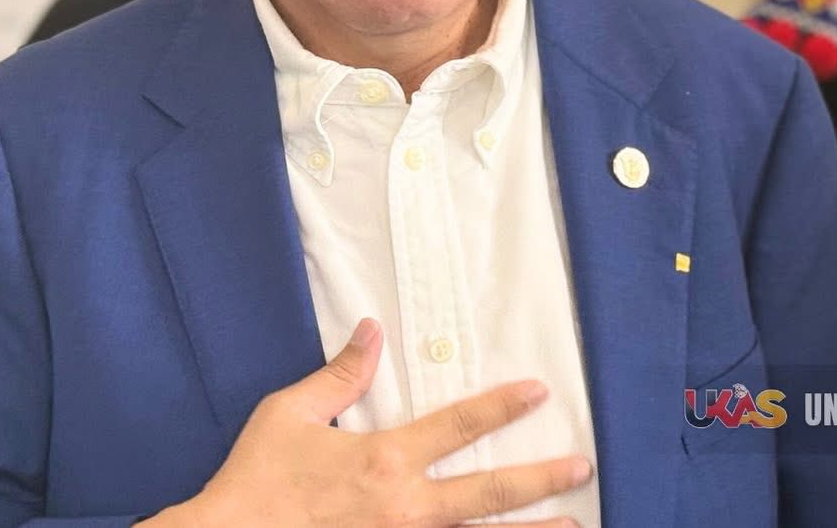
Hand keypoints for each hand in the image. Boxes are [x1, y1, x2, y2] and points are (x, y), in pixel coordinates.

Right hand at [165, 320, 590, 527]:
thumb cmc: (255, 479)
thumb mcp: (289, 413)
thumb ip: (339, 374)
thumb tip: (371, 329)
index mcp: (383, 460)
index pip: (457, 426)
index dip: (501, 406)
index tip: (538, 392)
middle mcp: (405, 508)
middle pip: (489, 494)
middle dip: (540, 480)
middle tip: (581, 468)